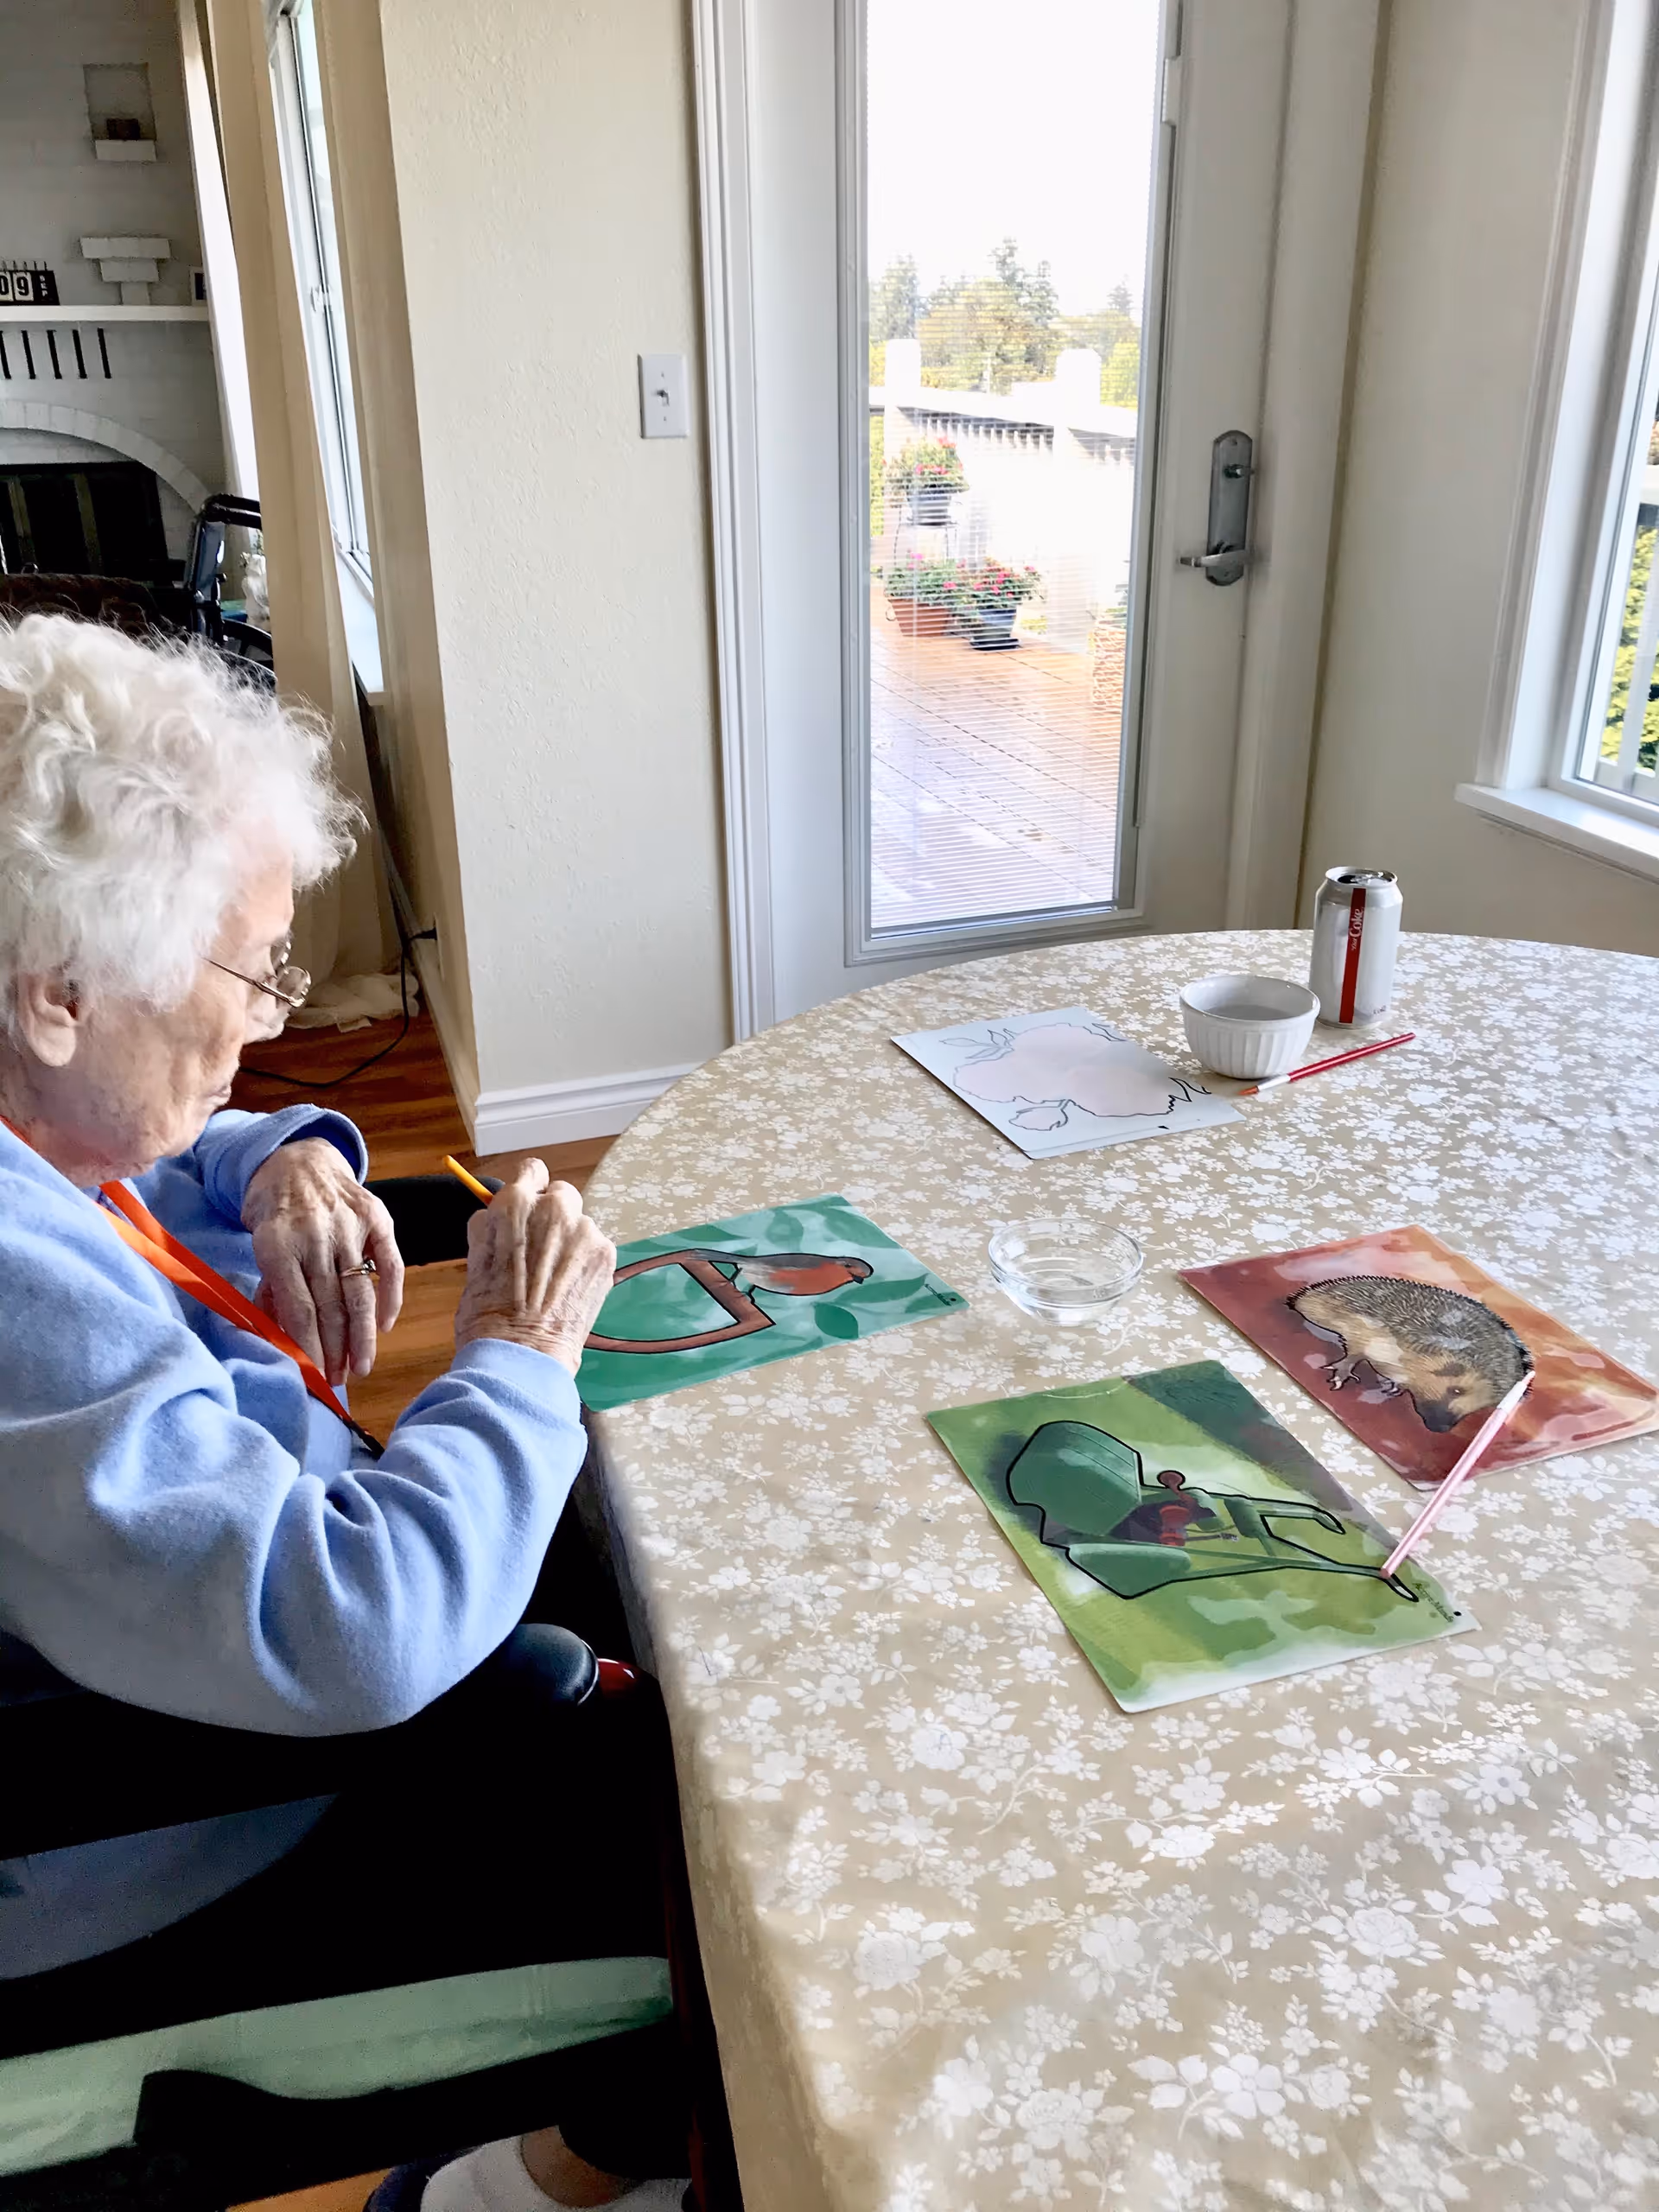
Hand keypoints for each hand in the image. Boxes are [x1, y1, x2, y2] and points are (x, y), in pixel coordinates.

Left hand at [242, 1139, 403, 1386]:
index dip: (310, 1346)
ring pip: (360, 1292)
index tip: (314, 1375)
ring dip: (362, 1335)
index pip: (299, 1308)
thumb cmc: (273, 1210)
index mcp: (277, 1245)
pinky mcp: (376, 1216)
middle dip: (336, 1350)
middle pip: (330, 1306)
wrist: (298, 1158)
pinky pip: (389, 1264)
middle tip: (338, 1380)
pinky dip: (390, 1298)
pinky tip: (384, 1325)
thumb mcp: (259, 1245)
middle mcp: (315, 1235)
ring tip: (362, 1366)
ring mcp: (348, 1224)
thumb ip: (272, 1287)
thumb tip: (283, 1337)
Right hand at [453, 1159, 614, 1373]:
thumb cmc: (486, 1311)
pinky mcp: (606, 1255)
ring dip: (570, 1242)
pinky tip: (569, 1289)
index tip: (530, 1201)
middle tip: (541, 1247)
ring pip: (580, 1224)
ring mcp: (585, 1231)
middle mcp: (555, 1209)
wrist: (521, 1351)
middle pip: (561, 1194)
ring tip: (553, 1279)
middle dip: (552, 1215)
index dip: (530, 1187)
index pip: (532, 1171)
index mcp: (515, 1203)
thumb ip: (494, 1226)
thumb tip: (498, 1213)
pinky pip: (595, 1248)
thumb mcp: (476, 1256)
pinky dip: (585, 1263)